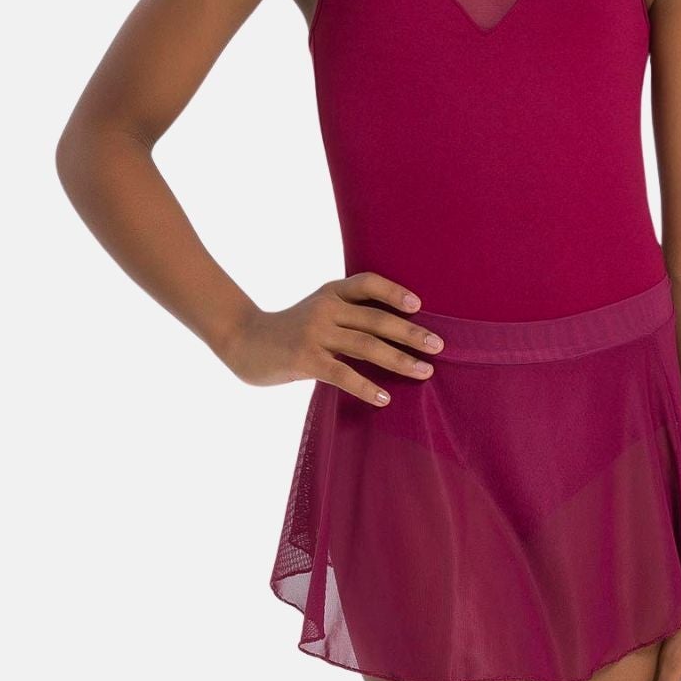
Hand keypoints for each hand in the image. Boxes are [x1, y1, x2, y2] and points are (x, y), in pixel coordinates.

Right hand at [218, 271, 443, 406]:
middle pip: (376, 319)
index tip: (419, 305)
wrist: (242, 340)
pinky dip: (366, 386)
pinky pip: (343, 374)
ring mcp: (314, 333)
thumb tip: (393, 332)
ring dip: (399, 359)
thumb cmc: (288, 329)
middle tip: (438, 346)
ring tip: (424, 371)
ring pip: (366, 345)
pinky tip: (384, 398)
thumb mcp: (317, 310)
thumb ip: (346, 314)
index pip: (368, 283)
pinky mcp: (304, 359)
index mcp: (331, 292)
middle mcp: (325, 308)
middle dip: (410, 333)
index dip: (394, 292)